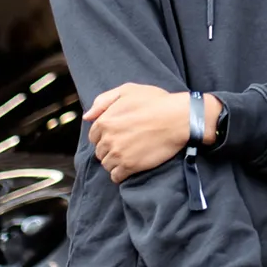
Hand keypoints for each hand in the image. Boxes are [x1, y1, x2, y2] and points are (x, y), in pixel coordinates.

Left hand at [85, 84, 220, 183]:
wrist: (179, 118)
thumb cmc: (156, 102)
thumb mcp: (128, 90)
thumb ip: (103, 101)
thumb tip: (87, 117)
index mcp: (104, 121)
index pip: (94, 136)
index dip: (105, 136)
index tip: (118, 135)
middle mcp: (107, 139)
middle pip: (100, 151)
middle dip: (109, 149)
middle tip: (125, 145)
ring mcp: (118, 154)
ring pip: (106, 164)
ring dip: (115, 162)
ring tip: (129, 156)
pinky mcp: (130, 166)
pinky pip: (116, 176)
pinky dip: (120, 174)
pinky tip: (129, 168)